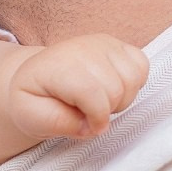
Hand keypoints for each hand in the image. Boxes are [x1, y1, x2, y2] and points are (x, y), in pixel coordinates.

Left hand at [4, 34, 150, 142]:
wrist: (38, 76)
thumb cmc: (34, 98)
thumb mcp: (29, 116)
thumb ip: (56, 123)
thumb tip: (88, 125)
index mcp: (58, 65)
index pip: (92, 93)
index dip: (96, 119)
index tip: (87, 127)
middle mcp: (83, 48)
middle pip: (116, 90)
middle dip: (106, 111)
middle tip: (88, 113)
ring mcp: (103, 43)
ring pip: (133, 80)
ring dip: (121, 100)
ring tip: (99, 102)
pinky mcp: (118, 44)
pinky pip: (142, 66)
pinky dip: (133, 84)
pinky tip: (112, 88)